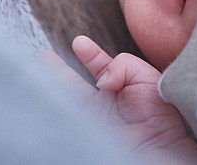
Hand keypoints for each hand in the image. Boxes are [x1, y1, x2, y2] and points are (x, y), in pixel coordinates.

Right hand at [39, 36, 196, 163]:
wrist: (162, 156)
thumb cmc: (162, 120)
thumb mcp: (148, 79)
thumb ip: (124, 66)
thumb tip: (102, 80)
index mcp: (117, 91)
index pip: (99, 68)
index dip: (89, 54)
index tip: (80, 42)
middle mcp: (101, 106)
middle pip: (72, 84)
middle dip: (55, 70)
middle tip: (41, 57)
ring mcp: (89, 121)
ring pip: (64, 100)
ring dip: (49, 87)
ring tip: (34, 74)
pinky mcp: (82, 135)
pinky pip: (62, 121)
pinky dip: (53, 107)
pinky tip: (42, 95)